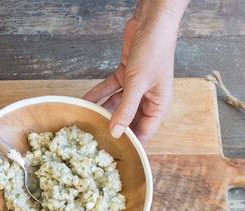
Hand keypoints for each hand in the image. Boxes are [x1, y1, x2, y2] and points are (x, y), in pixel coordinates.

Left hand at [84, 1, 186, 142]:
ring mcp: (137, 86)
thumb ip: (126, 109)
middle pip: (129, 119)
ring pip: (117, 105)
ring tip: (87, 122)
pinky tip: (84, 101)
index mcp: (159, 104)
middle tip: (96, 140)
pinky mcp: (126, 75)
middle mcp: (149, 97)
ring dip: (103, 110)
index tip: (116, 154)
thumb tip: (116, 132)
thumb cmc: (154, 50)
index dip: (132, 143)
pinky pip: (110, 89)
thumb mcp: (138, 83)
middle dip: (114, 127)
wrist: (151, 22)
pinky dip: (98, 94)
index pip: (145, 131)